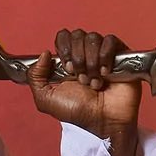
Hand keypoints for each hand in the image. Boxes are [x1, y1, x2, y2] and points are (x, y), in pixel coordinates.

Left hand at [27, 28, 142, 135]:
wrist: (101, 120)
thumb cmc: (77, 111)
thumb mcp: (45, 98)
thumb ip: (35, 77)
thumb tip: (44, 54)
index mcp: (68, 60)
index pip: (63, 37)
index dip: (63, 49)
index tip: (66, 69)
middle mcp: (84, 54)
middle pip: (77, 34)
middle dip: (76, 58)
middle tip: (79, 78)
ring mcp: (102, 53)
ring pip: (92, 38)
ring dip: (90, 62)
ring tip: (92, 82)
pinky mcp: (119, 54)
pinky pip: (110, 40)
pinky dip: (105, 57)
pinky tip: (105, 74)